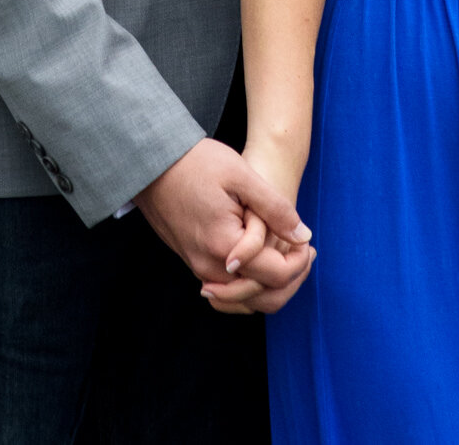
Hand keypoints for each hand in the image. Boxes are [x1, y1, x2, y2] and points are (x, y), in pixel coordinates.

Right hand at [198, 140, 313, 316]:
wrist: (150, 162)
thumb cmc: (196, 162)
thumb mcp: (241, 175)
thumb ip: (275, 208)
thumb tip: (304, 236)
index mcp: (225, 246)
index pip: (276, 276)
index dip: (300, 262)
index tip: (308, 241)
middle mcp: (210, 267)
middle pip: (262, 296)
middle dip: (291, 277)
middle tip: (305, 251)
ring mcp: (198, 267)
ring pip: (245, 296)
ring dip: (272, 282)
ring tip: (289, 254)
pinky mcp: (192, 261)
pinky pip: (229, 287)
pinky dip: (251, 280)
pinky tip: (262, 257)